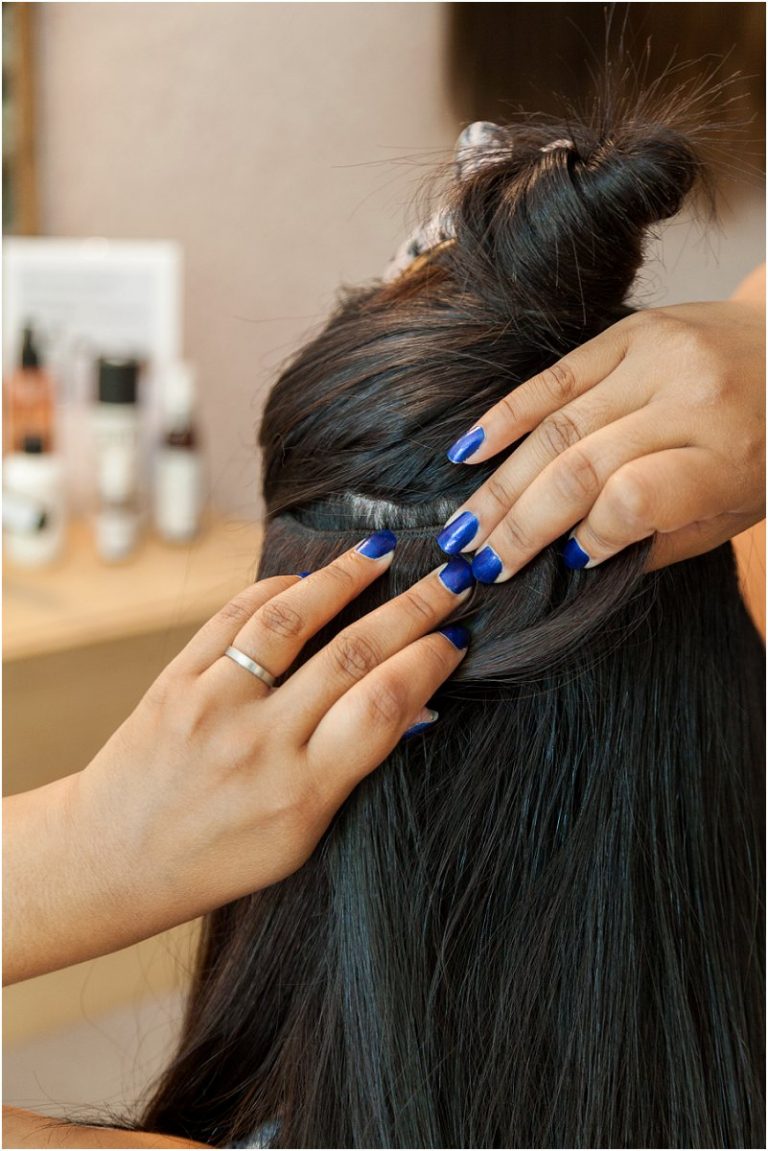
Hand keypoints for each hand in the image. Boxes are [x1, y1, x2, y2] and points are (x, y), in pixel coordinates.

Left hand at [4, 536, 472, 982]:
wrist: (111, 859)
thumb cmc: (216, 858)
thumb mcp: (300, 837)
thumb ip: (352, 768)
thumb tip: (416, 705)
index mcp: (301, 792)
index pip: (383, 707)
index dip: (429, 662)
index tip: (456, 635)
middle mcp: (259, 743)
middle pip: (352, 655)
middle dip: (413, 609)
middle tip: (451, 579)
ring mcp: (213, 706)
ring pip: (290, 621)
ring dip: (344, 578)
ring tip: (382, 552)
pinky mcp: (176, 681)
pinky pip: (231, 618)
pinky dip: (275, 590)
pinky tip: (306, 579)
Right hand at [438, 291, 764, 580]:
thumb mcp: (734, 514)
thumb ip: (657, 538)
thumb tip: (571, 559)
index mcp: (730, 454)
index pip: (632, 499)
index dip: (588, 537)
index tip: (566, 561)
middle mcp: (692, 397)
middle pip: (580, 468)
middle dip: (520, 526)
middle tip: (477, 565)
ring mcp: (658, 355)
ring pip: (555, 428)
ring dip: (500, 486)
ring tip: (464, 530)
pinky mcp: (631, 331)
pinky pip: (552, 379)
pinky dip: (505, 418)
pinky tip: (468, 455)